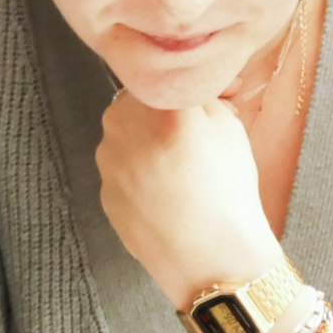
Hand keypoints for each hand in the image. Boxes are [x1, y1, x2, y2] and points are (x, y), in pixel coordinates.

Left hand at [96, 94, 280, 307]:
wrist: (208, 257)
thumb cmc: (227, 190)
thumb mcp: (230, 130)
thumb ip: (204, 97)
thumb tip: (194, 86)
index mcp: (159, 107)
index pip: (164, 75)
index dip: (188, 81)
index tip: (214, 92)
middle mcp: (122, 126)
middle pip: (137, 101)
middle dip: (163, 109)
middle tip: (197, 129)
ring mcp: (106, 159)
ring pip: (125, 134)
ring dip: (148, 139)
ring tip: (184, 168)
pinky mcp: (102, 188)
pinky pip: (121, 167)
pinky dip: (140, 170)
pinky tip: (167, 190)